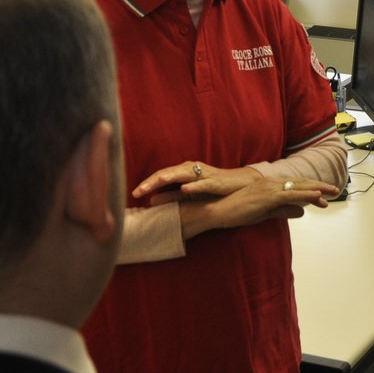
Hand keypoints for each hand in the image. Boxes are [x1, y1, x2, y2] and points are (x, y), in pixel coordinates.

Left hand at [133, 160, 258, 199]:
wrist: (240, 185)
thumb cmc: (213, 189)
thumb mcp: (189, 193)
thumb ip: (172, 197)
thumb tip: (151, 202)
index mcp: (183, 172)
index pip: (160, 176)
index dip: (147, 184)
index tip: (133, 194)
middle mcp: (191, 170)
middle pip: (167, 173)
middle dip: (152, 181)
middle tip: (137, 191)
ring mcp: (203, 174)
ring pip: (183, 174)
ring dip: (169, 177)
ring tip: (156, 182)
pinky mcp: (216, 182)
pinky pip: (203, 183)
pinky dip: (194, 185)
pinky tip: (185, 188)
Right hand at [173, 176, 340, 235]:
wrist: (218, 210)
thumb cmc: (237, 212)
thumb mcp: (265, 213)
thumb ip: (283, 211)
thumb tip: (302, 212)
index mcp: (270, 186)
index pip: (296, 187)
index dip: (312, 189)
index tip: (326, 193)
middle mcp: (272, 184)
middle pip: (301, 184)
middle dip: (320, 186)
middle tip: (336, 189)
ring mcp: (270, 189)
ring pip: (299, 187)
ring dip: (317, 189)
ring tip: (332, 191)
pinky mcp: (267, 196)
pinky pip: (290, 195)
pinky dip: (304, 194)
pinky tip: (316, 196)